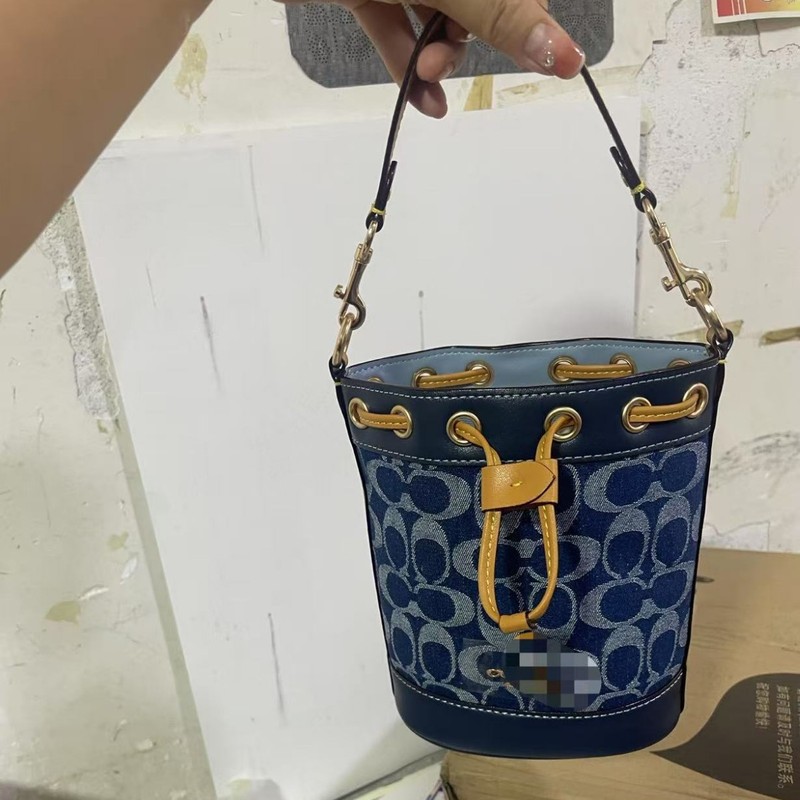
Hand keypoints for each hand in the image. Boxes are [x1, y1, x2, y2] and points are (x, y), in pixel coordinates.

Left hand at [278, 0, 584, 117]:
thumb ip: (496, 10)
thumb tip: (565, 54)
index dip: (528, 13)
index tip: (553, 57)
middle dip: (466, 34)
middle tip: (443, 61)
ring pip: (434, 11)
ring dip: (435, 55)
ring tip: (428, 80)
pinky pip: (390, 21)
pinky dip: (401, 58)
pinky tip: (422, 100)